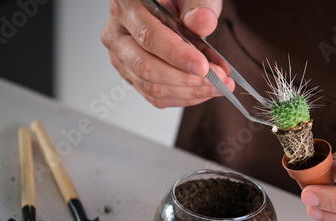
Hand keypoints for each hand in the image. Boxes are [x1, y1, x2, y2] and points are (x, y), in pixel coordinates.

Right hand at [101, 0, 233, 107]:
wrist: (172, 7)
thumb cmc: (177, 1)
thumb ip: (197, 4)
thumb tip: (202, 21)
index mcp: (126, 6)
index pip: (148, 37)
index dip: (177, 55)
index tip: (203, 67)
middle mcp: (118, 34)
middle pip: (146, 68)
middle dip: (187, 79)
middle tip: (217, 79)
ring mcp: (122, 59)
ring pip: (151, 86)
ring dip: (189, 92)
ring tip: (216, 86)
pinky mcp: (132, 77)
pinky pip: (156, 97)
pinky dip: (183, 97)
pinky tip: (202, 90)